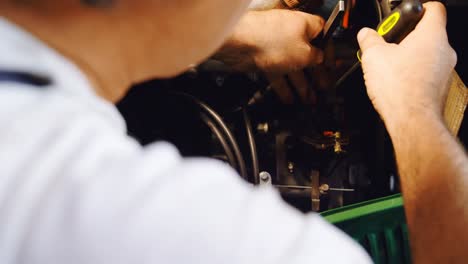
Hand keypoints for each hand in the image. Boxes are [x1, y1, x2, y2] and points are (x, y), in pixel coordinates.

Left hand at [214, 9, 323, 102]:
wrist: (241, 43)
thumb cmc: (270, 38)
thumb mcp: (305, 53)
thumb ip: (316, 58)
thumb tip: (320, 60)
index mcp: (305, 25)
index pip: (323, 37)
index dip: (329, 53)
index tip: (331, 67)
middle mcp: (291, 33)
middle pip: (308, 56)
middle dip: (315, 74)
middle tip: (321, 88)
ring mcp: (276, 46)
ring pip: (292, 68)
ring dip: (301, 85)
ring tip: (308, 99)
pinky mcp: (263, 57)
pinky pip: (278, 74)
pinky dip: (283, 86)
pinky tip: (288, 97)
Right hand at [357, 2, 456, 130]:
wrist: (412, 120)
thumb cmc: (400, 89)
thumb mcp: (373, 56)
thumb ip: (369, 40)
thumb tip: (366, 34)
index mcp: (432, 35)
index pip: (433, 8)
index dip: (415, 9)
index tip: (401, 16)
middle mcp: (444, 51)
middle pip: (426, 33)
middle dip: (404, 37)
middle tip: (385, 45)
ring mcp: (444, 70)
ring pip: (425, 54)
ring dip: (407, 56)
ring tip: (386, 65)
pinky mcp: (438, 87)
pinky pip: (425, 72)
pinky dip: (411, 72)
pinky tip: (394, 81)